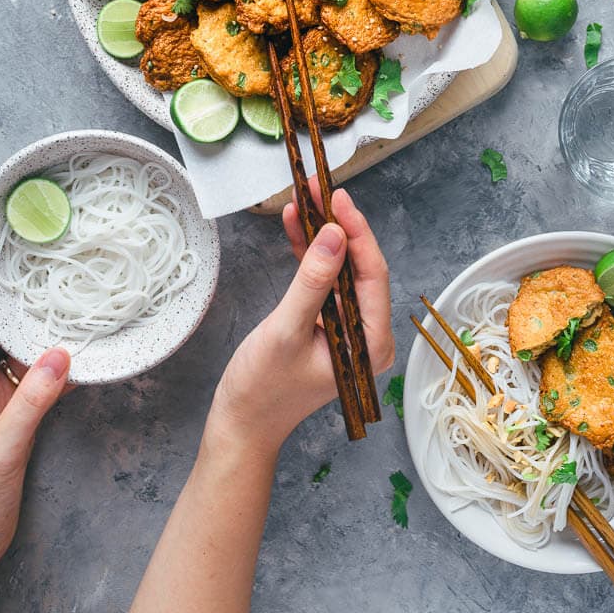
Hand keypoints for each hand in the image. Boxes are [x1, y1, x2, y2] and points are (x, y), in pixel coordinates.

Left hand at [0, 298, 69, 600]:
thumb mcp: (0, 452)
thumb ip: (32, 403)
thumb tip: (59, 358)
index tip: (24, 277)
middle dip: (26, 316)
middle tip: (60, 290)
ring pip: (18, 359)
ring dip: (44, 344)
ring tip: (76, 319)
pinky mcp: (9, 420)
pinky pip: (34, 386)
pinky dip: (55, 374)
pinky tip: (80, 362)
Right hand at [206, 186, 393, 456]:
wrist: (240, 424)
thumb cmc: (263, 390)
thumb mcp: (287, 330)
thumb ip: (313, 282)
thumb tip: (334, 236)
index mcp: (371, 344)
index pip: (373, 275)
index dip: (357, 233)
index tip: (339, 199)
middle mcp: (366, 335)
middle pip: (359, 267)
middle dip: (339, 226)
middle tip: (320, 188)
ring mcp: (347, 329)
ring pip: (340, 268)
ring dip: (322, 234)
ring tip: (305, 196)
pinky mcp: (326, 324)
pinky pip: (323, 280)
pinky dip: (309, 252)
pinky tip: (295, 222)